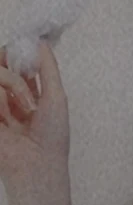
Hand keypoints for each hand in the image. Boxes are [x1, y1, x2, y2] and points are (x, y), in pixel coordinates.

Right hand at [0, 41, 69, 186]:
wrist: (36, 163)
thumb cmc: (52, 133)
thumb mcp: (56, 94)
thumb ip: (48, 67)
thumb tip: (41, 41)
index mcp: (28, 90)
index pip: (15, 60)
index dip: (18, 53)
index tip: (25, 52)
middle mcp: (8, 95)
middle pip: (1, 63)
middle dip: (12, 67)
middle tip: (23, 77)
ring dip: (14, 86)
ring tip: (25, 109)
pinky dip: (2, 101)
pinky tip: (7, 121)